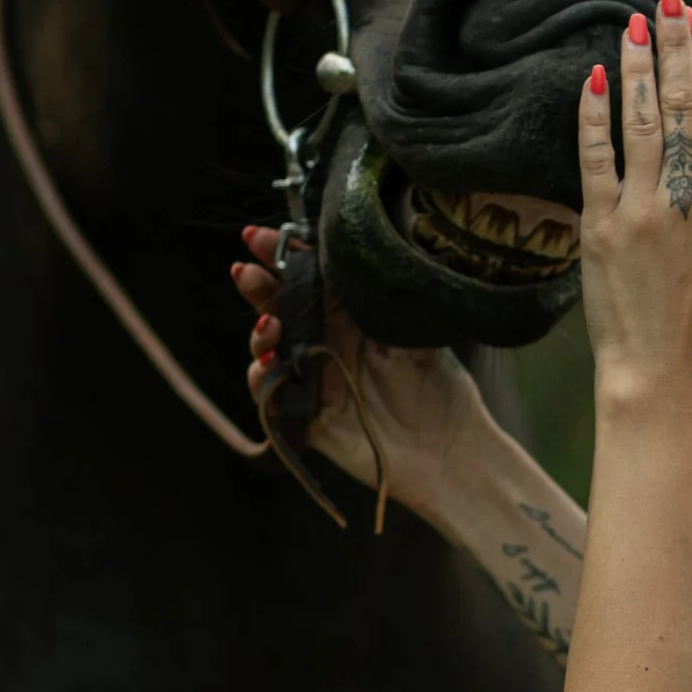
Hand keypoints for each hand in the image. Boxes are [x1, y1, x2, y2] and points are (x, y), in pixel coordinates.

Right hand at [229, 227, 493, 523]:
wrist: (447, 454)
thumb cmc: (440, 391)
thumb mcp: (414, 332)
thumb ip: (380, 297)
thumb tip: (352, 255)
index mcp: (352, 316)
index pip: (309, 277)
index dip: (281, 256)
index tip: (259, 238)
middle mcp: (326, 343)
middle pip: (279, 307)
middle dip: (257, 286)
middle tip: (244, 272)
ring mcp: (311, 378)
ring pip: (266, 348)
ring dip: (259, 334)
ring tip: (270, 327)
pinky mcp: (303, 416)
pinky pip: (267, 394)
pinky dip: (261, 378)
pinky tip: (271, 366)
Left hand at [578, 0, 691, 406]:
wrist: (659, 367)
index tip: (689, 19)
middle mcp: (684, 195)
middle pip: (675, 104)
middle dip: (669, 45)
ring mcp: (639, 209)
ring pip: (636, 122)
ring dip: (634, 68)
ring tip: (631, 24)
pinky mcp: (599, 227)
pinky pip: (594, 159)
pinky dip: (593, 117)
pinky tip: (595, 79)